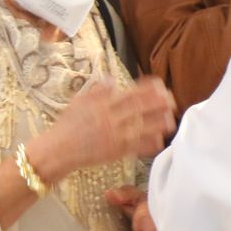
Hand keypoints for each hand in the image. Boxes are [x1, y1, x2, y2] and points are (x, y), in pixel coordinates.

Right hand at [31, 77, 176, 180]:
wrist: (57, 150)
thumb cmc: (67, 125)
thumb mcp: (79, 101)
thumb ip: (97, 90)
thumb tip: (112, 78)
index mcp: (103, 104)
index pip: (130, 92)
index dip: (147, 88)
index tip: (160, 84)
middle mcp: (111, 118)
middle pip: (139, 108)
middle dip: (158, 103)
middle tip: (172, 99)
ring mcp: (114, 135)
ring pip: (141, 127)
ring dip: (157, 123)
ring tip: (171, 120)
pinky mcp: (115, 152)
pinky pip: (136, 147)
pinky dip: (148, 144)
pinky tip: (159, 141)